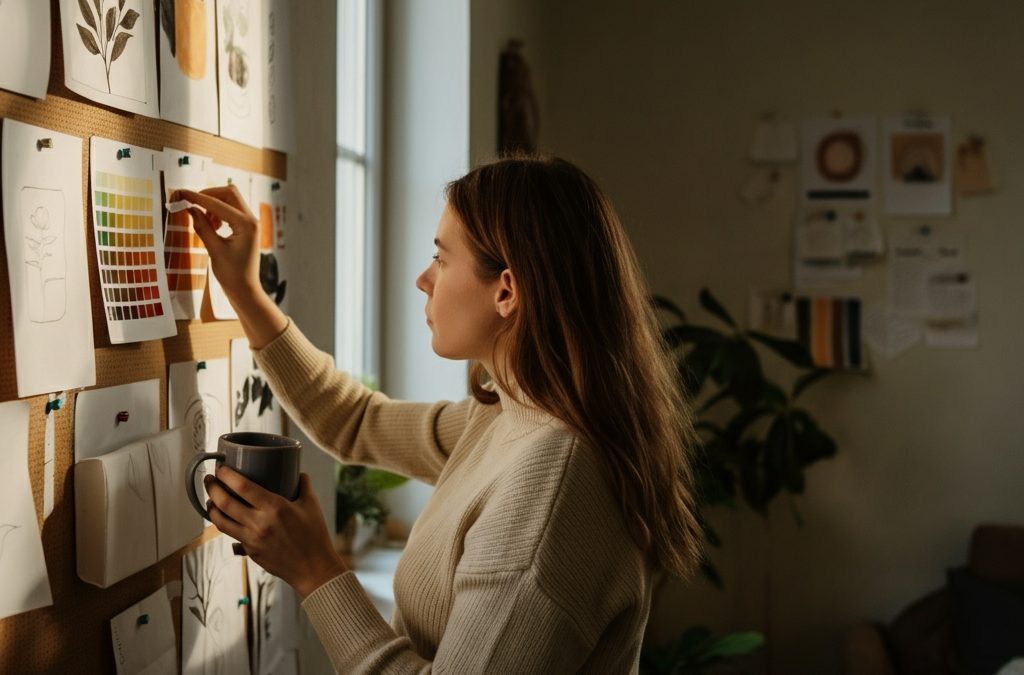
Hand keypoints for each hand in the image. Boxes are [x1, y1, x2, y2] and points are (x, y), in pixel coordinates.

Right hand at [175, 186, 261, 303]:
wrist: (245, 289)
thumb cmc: (232, 274)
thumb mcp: (214, 250)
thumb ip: (202, 227)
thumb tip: (190, 209)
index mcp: (246, 224)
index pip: (218, 203)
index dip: (198, 197)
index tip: (182, 193)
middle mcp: (251, 220)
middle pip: (229, 193)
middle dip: (209, 195)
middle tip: (193, 205)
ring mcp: (250, 223)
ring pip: (231, 200)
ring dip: (214, 204)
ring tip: (204, 222)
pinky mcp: (246, 228)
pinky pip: (232, 211)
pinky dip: (219, 212)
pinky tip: (211, 226)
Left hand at [204, 468, 347, 597]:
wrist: (313, 569)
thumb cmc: (315, 536)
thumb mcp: (312, 505)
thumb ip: (304, 486)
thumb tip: (298, 473)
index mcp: (275, 508)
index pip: (243, 486)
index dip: (227, 475)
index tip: (221, 467)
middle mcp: (259, 523)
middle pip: (225, 502)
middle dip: (213, 487)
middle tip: (210, 478)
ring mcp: (252, 540)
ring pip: (220, 521)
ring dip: (211, 507)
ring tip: (210, 498)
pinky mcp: (250, 552)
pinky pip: (231, 534)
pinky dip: (224, 523)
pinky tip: (225, 517)